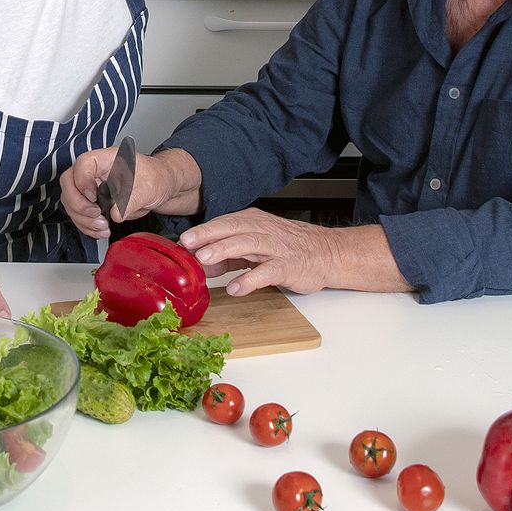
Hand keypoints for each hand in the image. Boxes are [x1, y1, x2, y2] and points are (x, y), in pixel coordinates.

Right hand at [62, 147, 200, 236]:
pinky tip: (100, 231)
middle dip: (78, 204)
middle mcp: (95, 171)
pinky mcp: (93, 202)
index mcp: (107, 159)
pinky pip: (79, 214)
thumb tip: (114, 214)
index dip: (83, 181)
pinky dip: (86, 226)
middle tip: (96, 216)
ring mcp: (92, 186)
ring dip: (82, 219)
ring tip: (103, 228)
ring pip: (70, 201)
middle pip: (69, 182)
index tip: (93, 197)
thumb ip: (131, 200)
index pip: (83, 163)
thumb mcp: (148, 187)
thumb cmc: (156, 178)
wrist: (160, 187)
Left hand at [179, 210, 347, 295]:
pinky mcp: (289, 267)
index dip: (203, 230)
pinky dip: (250, 279)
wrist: (329, 253)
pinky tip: (235, 288)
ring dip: (224, 250)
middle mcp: (265, 231)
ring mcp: (278, 248)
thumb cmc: (291, 248)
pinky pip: (268, 272)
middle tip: (187, 243)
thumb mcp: (257, 246)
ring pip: (249, 244)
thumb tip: (202, 261)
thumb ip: (230, 254)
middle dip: (208, 235)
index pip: (225, 222)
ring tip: (204, 260)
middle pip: (233, 228)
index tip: (182, 239)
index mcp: (255, 222)